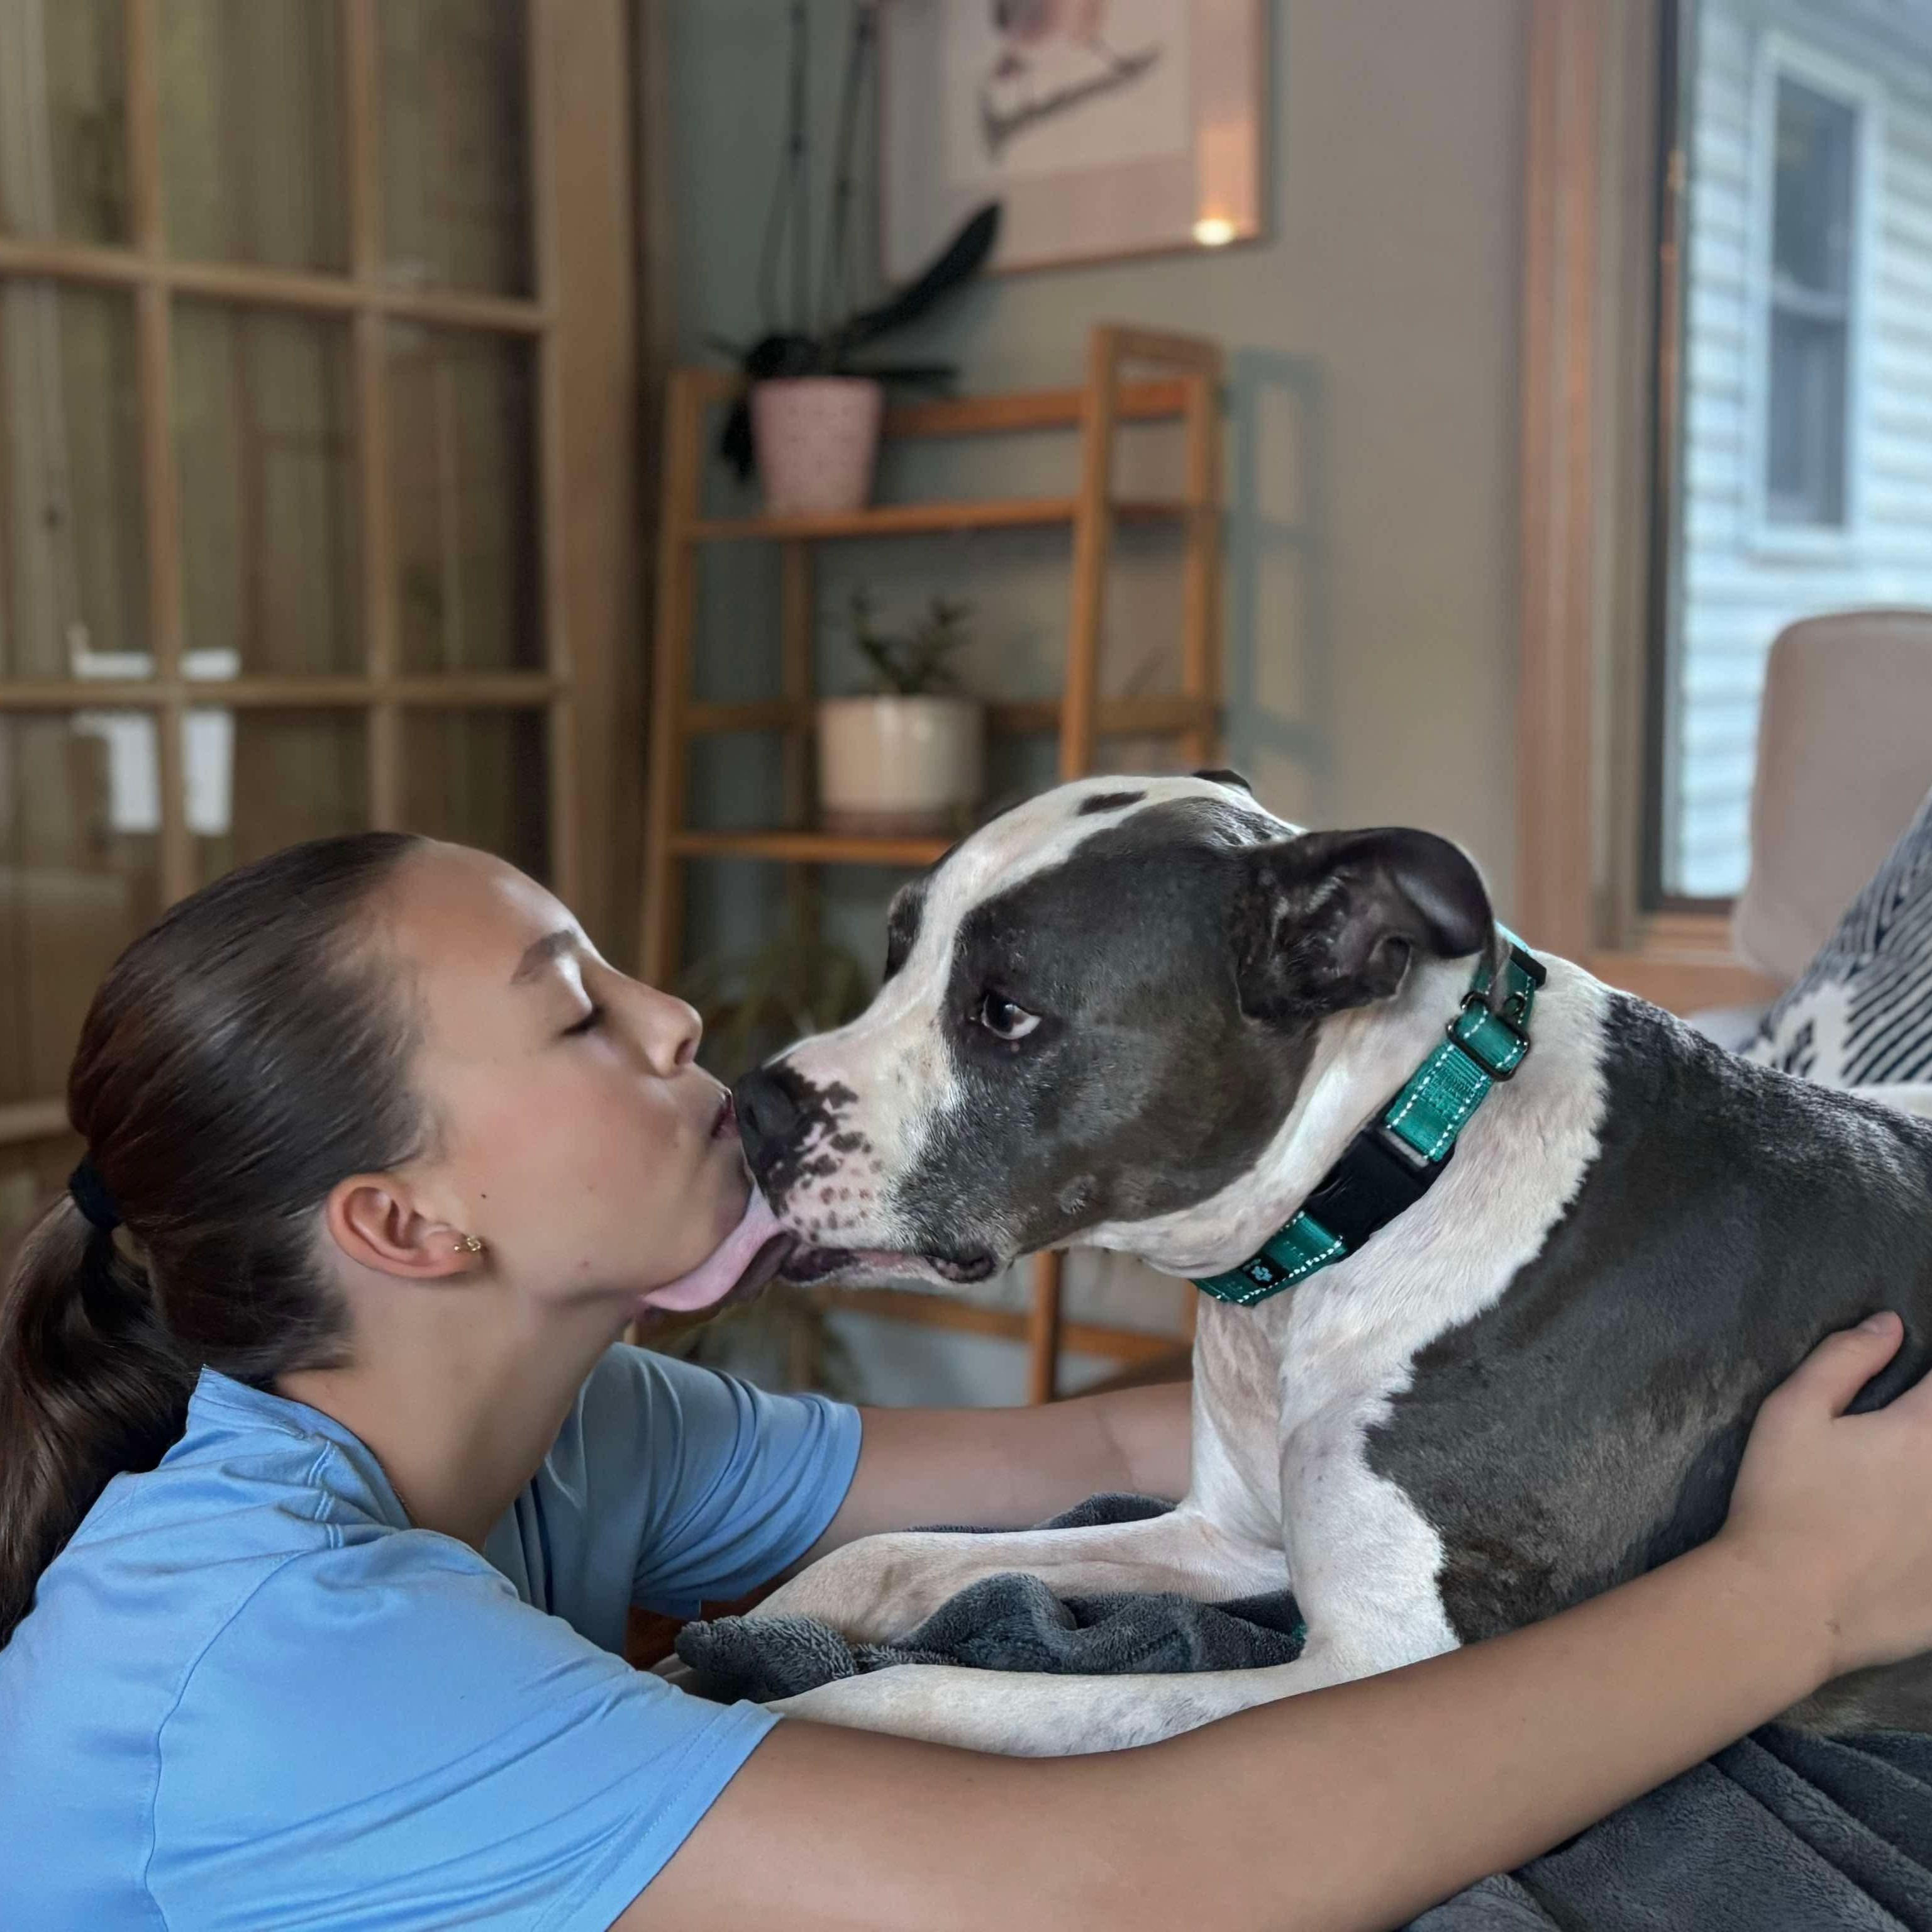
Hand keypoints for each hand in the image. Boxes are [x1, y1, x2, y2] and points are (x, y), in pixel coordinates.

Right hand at [1719, 1311, 1931, 1680]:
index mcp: (1921, 1434)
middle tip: (1900, 1454)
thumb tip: (1890, 1325)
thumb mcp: (1791, 1413)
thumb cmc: (1781, 1500)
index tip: (1917, 1395)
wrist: (1786, 1603)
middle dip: (1931, 1433)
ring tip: (1907, 1490)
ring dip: (1930, 1484)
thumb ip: (1844, 1359)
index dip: (1931, 1383)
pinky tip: (1915, 1539)